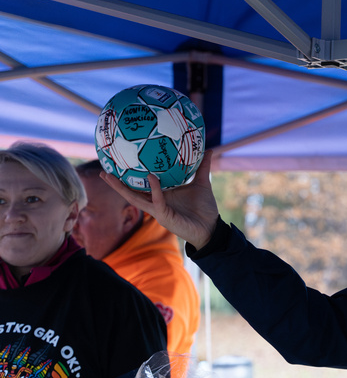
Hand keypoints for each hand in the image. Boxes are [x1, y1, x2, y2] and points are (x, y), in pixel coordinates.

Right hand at [101, 151, 219, 248]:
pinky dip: (154, 189)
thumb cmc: (204, 208)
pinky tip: (151, 177)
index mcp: (162, 195)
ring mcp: (158, 211)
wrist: (211, 227)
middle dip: (116, 184)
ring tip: (109, 177)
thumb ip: (201, 167)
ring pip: (135, 199)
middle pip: (131, 193)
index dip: (129, 177)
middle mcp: (156, 203)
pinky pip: (157, 201)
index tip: (118, 165)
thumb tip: (207, 149)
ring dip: (121, 189)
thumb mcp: (201, 183)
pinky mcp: (165, 217)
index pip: (141, 186)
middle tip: (103, 172)